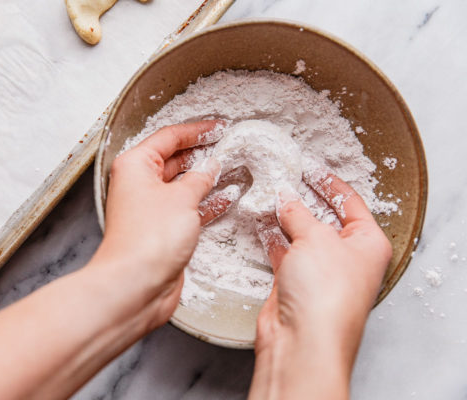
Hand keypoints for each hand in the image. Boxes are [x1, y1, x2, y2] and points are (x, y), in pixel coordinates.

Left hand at [91, 120, 222, 329]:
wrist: (136, 285)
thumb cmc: (148, 239)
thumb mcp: (182, 198)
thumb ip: (200, 178)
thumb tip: (211, 166)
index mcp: (135, 165)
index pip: (169, 137)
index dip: (196, 131)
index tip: (219, 127)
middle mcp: (139, 184)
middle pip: (174, 159)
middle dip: (201, 153)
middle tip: (229, 146)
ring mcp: (150, 208)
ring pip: (182, 185)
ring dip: (206, 178)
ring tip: (232, 168)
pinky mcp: (161, 229)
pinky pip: (186, 208)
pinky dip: (205, 202)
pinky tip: (226, 197)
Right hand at [249, 174, 391, 399]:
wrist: (303, 341)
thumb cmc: (326, 292)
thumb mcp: (316, 238)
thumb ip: (297, 212)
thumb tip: (285, 195)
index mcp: (368, 243)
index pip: (350, 202)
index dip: (328, 182)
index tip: (308, 166)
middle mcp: (346, 257)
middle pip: (323, 217)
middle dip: (302, 197)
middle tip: (282, 176)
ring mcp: (319, 271)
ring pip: (300, 234)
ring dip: (283, 215)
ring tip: (266, 191)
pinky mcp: (294, 282)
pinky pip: (282, 250)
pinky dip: (270, 234)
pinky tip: (258, 217)